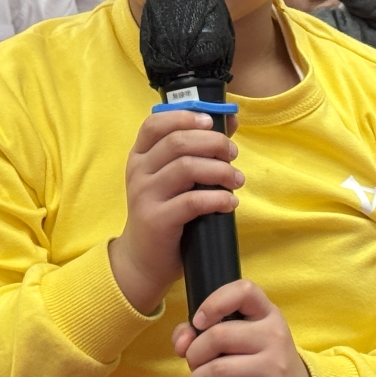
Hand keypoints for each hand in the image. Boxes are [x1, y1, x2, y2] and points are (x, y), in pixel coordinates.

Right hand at [109, 110, 241, 314]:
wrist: (143, 259)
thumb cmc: (165, 212)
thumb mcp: (174, 178)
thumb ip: (197, 149)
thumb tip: (230, 119)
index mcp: (140, 155)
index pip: (155, 123)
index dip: (185, 117)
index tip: (212, 122)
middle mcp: (138, 171)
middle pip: (178, 142)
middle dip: (213, 143)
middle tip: (233, 154)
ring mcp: (144, 195)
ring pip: (186, 168)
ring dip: (219, 170)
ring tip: (237, 179)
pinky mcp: (156, 220)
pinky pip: (191, 202)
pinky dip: (217, 199)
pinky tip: (230, 202)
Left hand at [171, 280, 314, 376]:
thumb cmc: (258, 359)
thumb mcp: (242, 335)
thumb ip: (203, 330)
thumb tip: (181, 343)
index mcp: (267, 314)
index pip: (244, 291)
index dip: (214, 303)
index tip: (199, 321)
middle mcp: (274, 336)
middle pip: (218, 336)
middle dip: (193, 353)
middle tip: (196, 363)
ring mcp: (275, 368)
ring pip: (217, 370)